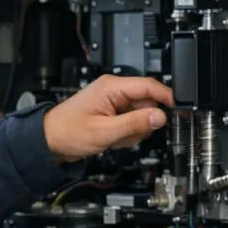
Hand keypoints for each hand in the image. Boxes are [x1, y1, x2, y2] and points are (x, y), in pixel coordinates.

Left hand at [42, 74, 173, 162]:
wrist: (49, 141)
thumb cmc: (68, 132)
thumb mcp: (106, 131)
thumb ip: (135, 123)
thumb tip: (160, 116)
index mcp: (112, 87)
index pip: (149, 86)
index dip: (166, 98)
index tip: (177, 111)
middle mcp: (114, 91)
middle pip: (147, 104)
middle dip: (141, 123)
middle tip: (127, 134)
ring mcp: (114, 102)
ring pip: (141, 116)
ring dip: (133, 131)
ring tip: (114, 137)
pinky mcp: (113, 113)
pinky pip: (131, 123)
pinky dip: (126, 134)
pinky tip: (112, 138)